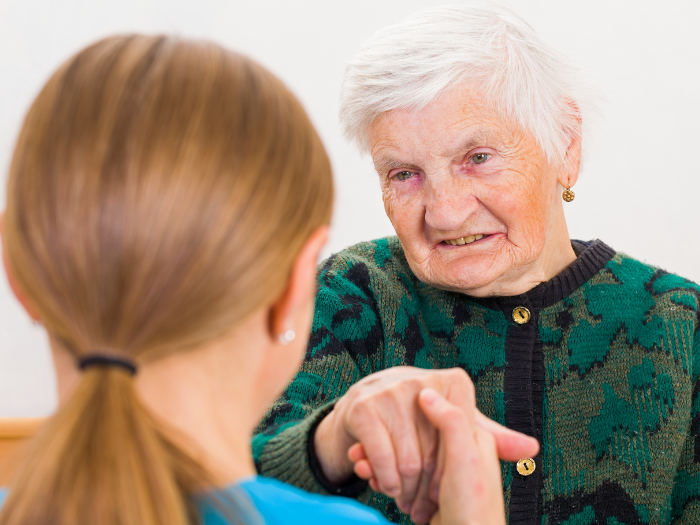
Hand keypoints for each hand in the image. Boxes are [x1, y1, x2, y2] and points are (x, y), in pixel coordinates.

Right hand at [313, 367, 537, 522]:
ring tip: (404, 495)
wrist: (362, 408)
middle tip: (423, 502)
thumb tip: (533, 448)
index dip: (454, 468)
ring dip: (403, 488)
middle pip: (434, 456)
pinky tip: (380, 480)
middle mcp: (421, 379)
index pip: (464, 439)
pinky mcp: (363, 409)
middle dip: (427, 487)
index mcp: (454, 382)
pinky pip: (378, 457)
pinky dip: (379, 477)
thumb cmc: (419, 422)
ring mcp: (390, 393)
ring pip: (406, 462)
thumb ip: (493, 438)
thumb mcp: (461, 429)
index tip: (445, 482)